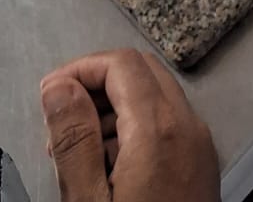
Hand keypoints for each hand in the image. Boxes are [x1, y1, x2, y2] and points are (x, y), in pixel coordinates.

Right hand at [41, 49, 217, 201]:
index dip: (81, 69)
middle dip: (98, 86)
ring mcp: (200, 145)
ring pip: (157, 96)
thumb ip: (75, 138)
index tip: (51, 94)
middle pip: (143, 72)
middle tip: (60, 121)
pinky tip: (108, 168)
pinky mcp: (201, 164)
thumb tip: (61, 88)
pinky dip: (135, 129)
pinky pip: (168, 124)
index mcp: (160, 130)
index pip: (122, 63)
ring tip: (77, 153)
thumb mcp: (87, 201)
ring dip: (115, 108)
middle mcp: (189, 128)